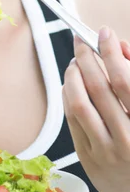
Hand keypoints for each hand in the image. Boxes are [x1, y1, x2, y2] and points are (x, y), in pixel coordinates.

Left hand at [62, 27, 129, 191]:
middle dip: (86, 57)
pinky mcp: (87, 158)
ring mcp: (105, 151)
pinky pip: (71, 118)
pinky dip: (68, 95)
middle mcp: (127, 138)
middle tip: (81, 42)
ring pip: (79, 102)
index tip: (104, 33)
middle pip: (98, 87)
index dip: (111, 52)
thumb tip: (118, 47)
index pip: (125, 80)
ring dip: (73, 74)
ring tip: (75, 62)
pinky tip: (71, 84)